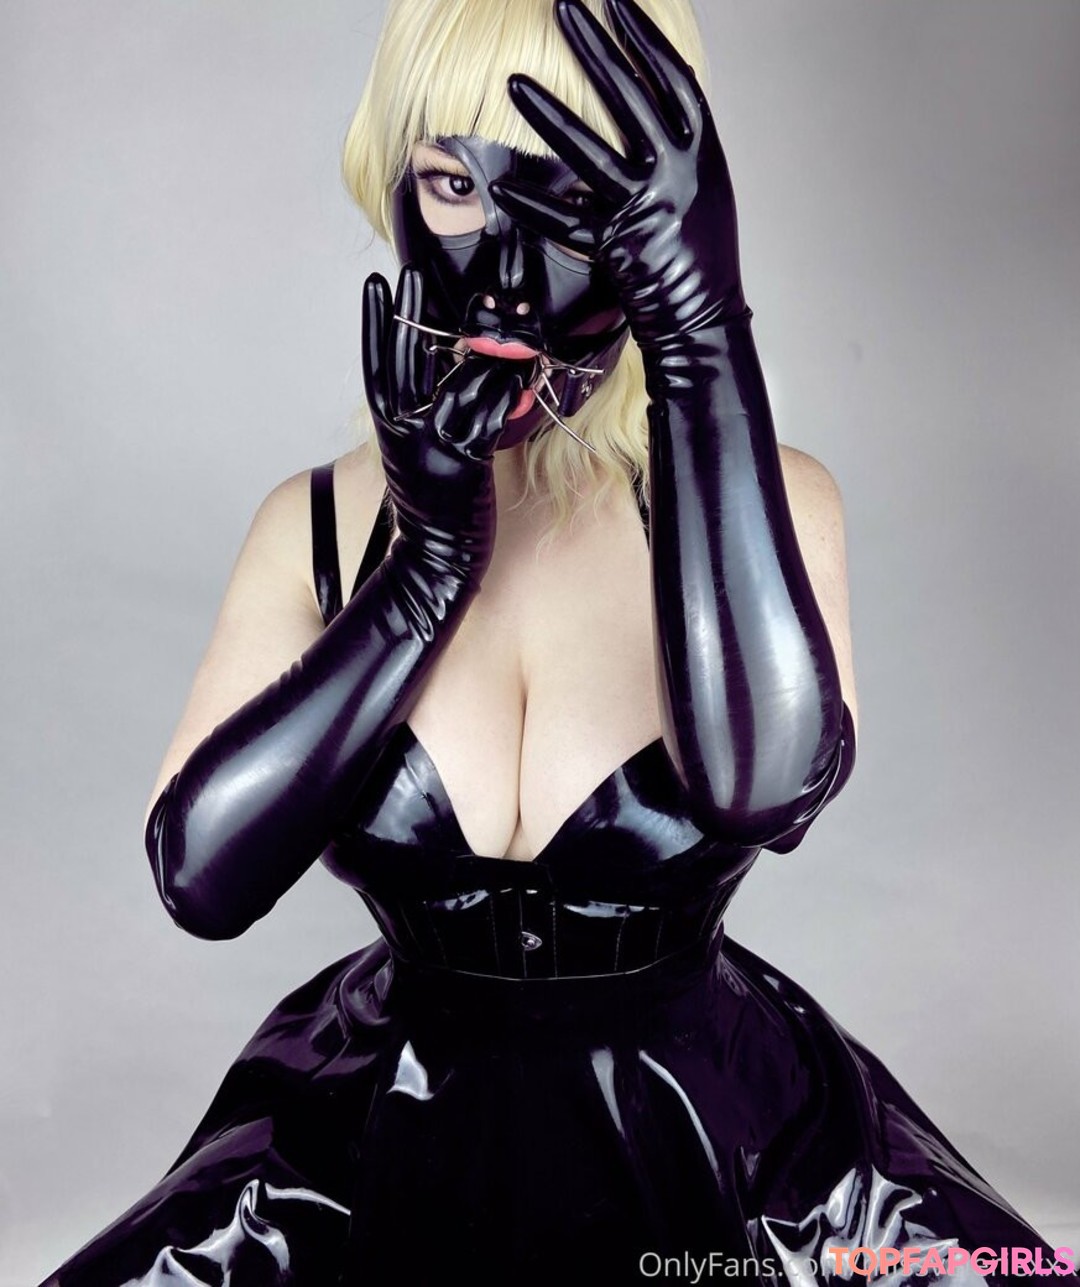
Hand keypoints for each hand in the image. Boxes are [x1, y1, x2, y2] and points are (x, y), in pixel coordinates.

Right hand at [363, 266, 523, 576]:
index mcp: (389, 427)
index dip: (377, 323)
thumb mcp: (415, 453)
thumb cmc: (431, 506)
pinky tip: (514, 365)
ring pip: (452, 381)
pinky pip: (485, 414)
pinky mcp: (466, 460)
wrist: (436, 557)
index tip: (377, 286)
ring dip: (468, 344)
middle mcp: (406, 431)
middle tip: (411, 271)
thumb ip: (424, 413)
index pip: (376, 364)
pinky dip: (501, 389)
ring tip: (478, 307)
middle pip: (405, 360)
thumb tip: (443, 373)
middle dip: (409, 313)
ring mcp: (434, 444)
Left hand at [491, 0, 746, 352]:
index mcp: (702, 154)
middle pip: (630, 99)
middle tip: (567, 6)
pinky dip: (533, 206)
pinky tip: (500, 186)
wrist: (704, 319)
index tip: (618, 1)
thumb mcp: (704, 187)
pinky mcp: (616, 249)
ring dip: (549, 116)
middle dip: (596, 48)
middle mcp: (676, 176)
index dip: (644, 38)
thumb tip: (646, 94)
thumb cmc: (701, 255)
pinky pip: (566, 223)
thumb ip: (676, 143)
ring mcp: (644, 212)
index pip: (672, 80)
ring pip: (590, 154)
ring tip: (514, 82)